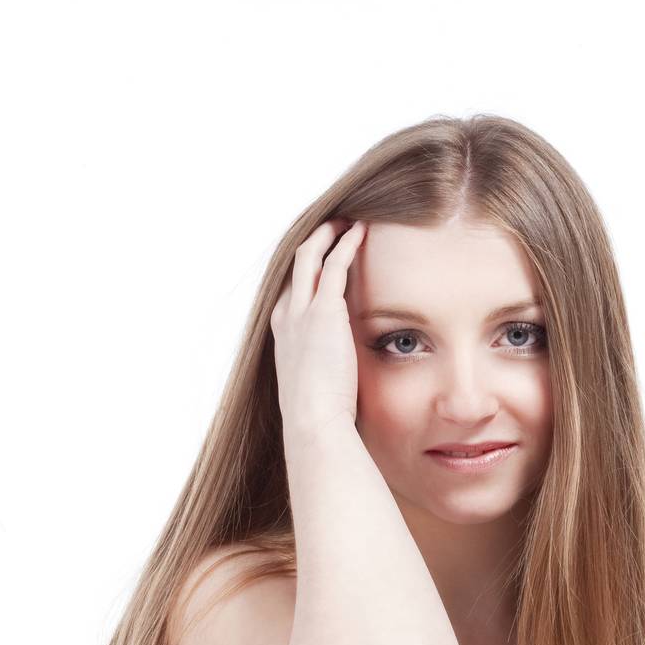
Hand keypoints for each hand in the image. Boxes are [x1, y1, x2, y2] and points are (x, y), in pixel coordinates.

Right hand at [270, 218, 366, 444]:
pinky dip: (346, 245)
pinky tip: (360, 232)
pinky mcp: (325, 312)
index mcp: (284, 336)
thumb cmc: (317, 417)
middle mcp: (287, 318)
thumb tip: (339, 385)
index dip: (305, 272)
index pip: (291, 291)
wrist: (312, 423)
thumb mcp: (315, 390)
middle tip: (330, 227)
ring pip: (309, 257)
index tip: (319, 260)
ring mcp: (302, 312)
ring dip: (326, 235)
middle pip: (295, 266)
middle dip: (312, 243)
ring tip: (345, 221)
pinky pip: (335, 266)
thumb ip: (324, 375)